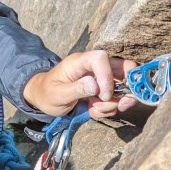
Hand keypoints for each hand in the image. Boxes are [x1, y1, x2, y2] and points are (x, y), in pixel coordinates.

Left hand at [23, 50, 137, 117]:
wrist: (43, 99)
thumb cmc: (47, 93)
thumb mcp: (57, 94)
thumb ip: (76, 89)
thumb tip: (94, 85)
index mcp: (80, 62)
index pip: (101, 58)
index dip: (107, 76)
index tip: (103, 95)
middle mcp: (93, 66)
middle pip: (123, 68)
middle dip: (126, 89)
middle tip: (121, 105)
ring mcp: (100, 78)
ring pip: (122, 87)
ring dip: (112, 103)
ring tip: (94, 110)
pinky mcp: (102, 89)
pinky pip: (114, 98)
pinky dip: (107, 108)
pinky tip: (93, 111)